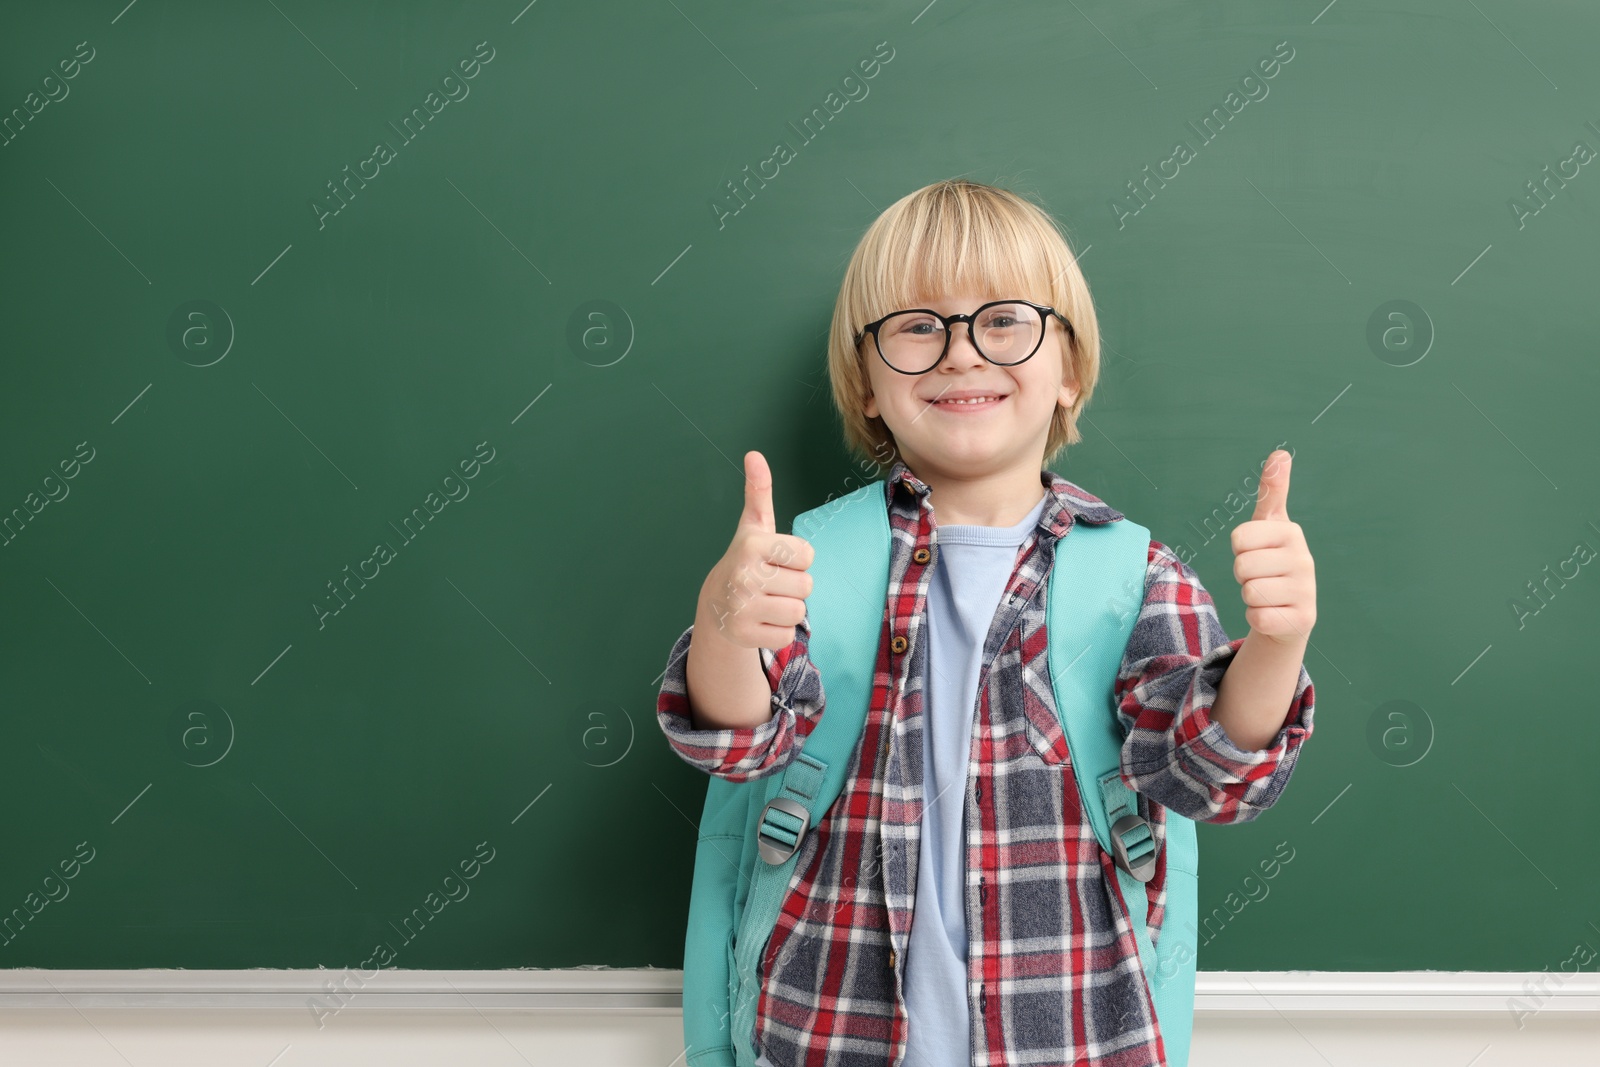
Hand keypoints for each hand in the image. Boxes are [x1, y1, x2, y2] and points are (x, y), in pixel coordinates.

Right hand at [697, 451, 815, 650]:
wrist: (716, 605)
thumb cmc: (746, 561)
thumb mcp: (754, 527)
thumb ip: (758, 491)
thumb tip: (754, 455)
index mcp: (752, 546)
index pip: (807, 555)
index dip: (798, 560)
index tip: (777, 561)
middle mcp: (744, 576)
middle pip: (807, 586)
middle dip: (794, 586)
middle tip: (770, 584)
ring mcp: (742, 607)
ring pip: (799, 612)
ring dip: (788, 609)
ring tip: (767, 601)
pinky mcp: (744, 635)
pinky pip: (787, 635)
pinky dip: (779, 631)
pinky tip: (761, 620)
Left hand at [1231, 450, 1315, 646]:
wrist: (1288, 613)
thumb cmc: (1271, 561)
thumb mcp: (1269, 526)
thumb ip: (1272, 491)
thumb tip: (1280, 453)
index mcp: (1291, 533)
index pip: (1239, 537)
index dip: (1239, 548)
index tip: (1255, 551)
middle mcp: (1305, 560)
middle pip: (1242, 565)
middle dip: (1243, 574)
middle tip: (1260, 576)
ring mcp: (1307, 591)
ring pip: (1249, 592)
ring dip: (1250, 597)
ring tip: (1268, 594)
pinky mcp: (1302, 620)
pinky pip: (1257, 618)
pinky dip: (1257, 618)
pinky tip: (1273, 613)